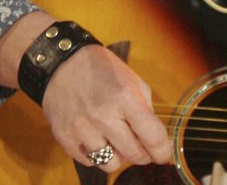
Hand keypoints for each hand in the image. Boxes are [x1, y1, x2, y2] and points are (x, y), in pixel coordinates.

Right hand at [41, 44, 173, 173]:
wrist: (62, 62)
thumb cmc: (102, 69)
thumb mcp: (133, 80)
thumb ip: (145, 108)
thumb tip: (154, 139)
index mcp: (125, 98)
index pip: (152, 137)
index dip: (163, 151)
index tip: (164, 154)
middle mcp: (103, 117)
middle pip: (134, 155)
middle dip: (144, 154)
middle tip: (142, 145)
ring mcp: (82, 129)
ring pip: (111, 164)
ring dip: (118, 156)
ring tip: (115, 140)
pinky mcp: (64, 137)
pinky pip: (89, 162)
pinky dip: (97, 154)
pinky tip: (97, 138)